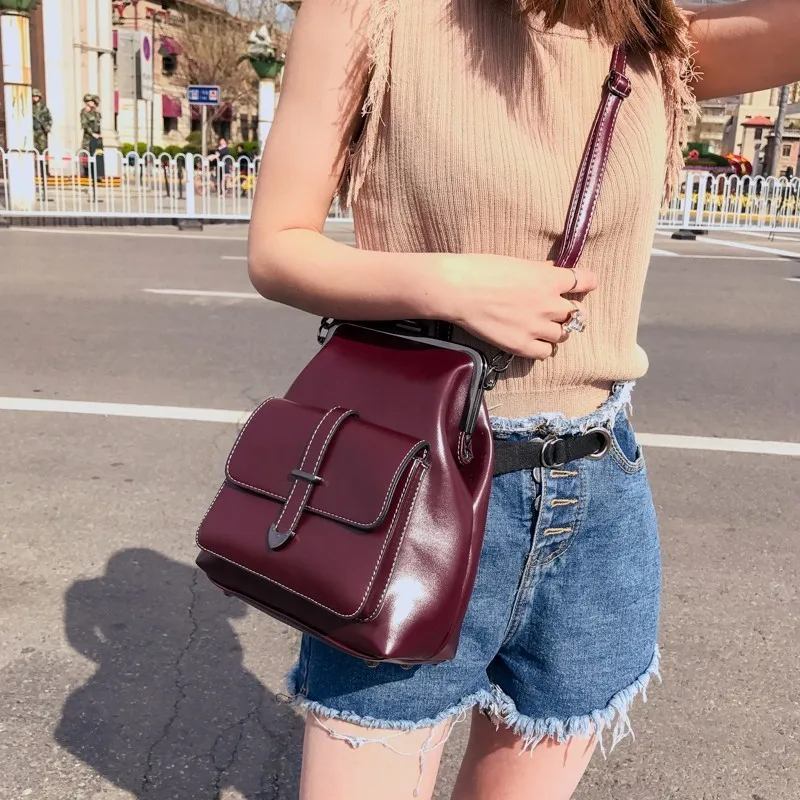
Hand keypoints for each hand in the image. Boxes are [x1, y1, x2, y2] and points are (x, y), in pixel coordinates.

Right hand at [438, 253, 597, 359]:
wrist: (459, 290)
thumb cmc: (482, 270)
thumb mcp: (517, 263)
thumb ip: (540, 271)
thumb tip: (552, 271)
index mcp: (549, 279)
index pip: (585, 280)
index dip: (586, 282)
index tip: (584, 283)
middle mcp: (549, 304)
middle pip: (575, 313)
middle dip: (568, 311)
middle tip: (555, 310)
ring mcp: (536, 327)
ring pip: (562, 335)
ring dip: (555, 330)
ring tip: (542, 328)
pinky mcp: (522, 345)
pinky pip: (546, 352)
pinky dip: (543, 348)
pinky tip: (533, 341)